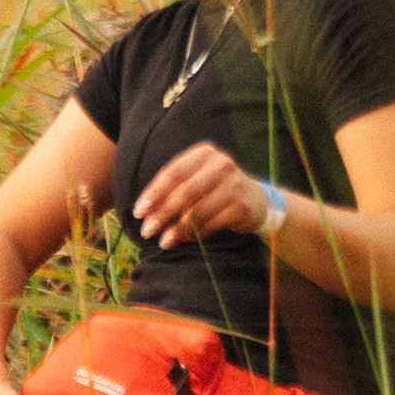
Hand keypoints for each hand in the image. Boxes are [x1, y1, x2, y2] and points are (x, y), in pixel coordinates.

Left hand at [130, 141, 272, 248]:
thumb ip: (171, 191)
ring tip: (164, 241)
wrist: (255, 200)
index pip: (173, 172)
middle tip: (146, 231)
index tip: (138, 212)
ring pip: (198, 211)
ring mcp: (234, 184)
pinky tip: (185, 239)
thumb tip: (144, 213)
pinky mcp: (242, 206)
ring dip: (177, 229)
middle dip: (162, 213)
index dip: (154, 193)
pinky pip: (211, 223)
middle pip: (184, 191)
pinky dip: (195, 234)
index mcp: (204, 153)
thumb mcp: (195, 181)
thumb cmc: (214, 190)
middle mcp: (221, 164)